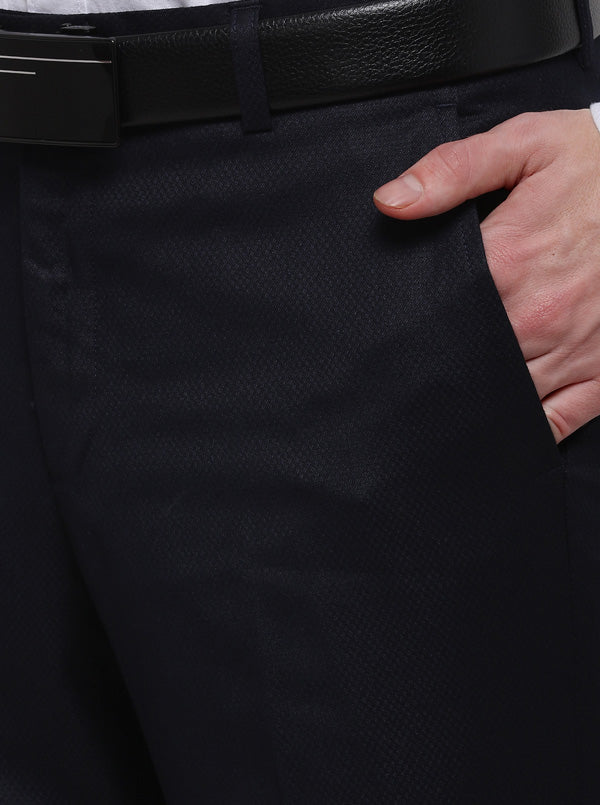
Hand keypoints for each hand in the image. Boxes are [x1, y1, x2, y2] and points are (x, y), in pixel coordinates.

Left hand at [373, 109, 599, 443]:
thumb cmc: (595, 169)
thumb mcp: (525, 147)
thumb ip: (453, 170)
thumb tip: (390, 201)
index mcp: (507, 263)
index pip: (435, 311)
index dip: (407, 323)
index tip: (387, 330)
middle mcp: (535, 317)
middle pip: (462, 358)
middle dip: (433, 364)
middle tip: (405, 370)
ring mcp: (570, 350)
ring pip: (501, 395)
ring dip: (469, 400)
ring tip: (438, 403)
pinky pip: (554, 420)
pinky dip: (523, 430)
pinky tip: (496, 427)